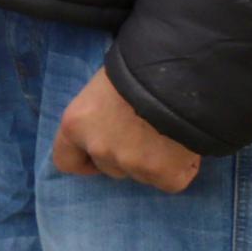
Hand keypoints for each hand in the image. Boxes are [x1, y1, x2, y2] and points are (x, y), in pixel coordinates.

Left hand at [50, 65, 200, 190]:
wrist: (179, 76)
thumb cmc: (135, 70)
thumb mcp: (102, 87)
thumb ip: (98, 115)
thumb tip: (110, 120)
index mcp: (75, 126)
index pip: (66, 161)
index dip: (84, 161)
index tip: (98, 156)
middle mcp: (99, 149)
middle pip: (109, 167)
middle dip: (125, 156)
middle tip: (145, 133)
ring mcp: (132, 165)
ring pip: (141, 174)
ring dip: (153, 162)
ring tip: (168, 134)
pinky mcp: (165, 175)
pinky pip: (171, 180)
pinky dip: (180, 168)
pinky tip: (186, 146)